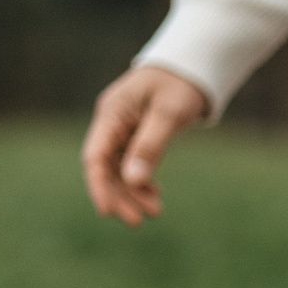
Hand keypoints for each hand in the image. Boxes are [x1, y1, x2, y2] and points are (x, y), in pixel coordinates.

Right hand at [82, 66, 209, 225]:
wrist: (192, 66)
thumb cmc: (180, 84)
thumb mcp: (169, 113)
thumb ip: (150, 145)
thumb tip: (133, 179)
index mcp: (112, 114)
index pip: (95, 157)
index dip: (98, 186)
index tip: (107, 212)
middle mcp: (112, 122)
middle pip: (106, 167)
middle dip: (119, 195)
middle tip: (137, 222)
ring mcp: (123, 129)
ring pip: (120, 168)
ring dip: (133, 191)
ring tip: (155, 212)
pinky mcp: (136, 135)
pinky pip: (133, 163)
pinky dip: (142, 181)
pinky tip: (155, 195)